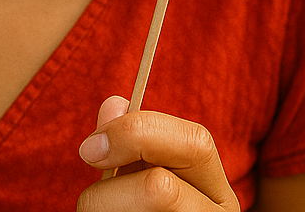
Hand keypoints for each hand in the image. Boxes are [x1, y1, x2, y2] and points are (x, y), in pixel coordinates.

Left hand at [77, 96, 238, 210]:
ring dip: (101, 210)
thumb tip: (113, 104)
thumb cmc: (144, 211)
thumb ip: (132, 139)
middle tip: (88, 200)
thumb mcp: (145, 173)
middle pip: (160, 188)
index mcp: (216, 189)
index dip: (136, 132)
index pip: (195, 142)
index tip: (89, 148)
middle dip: (109, 190)